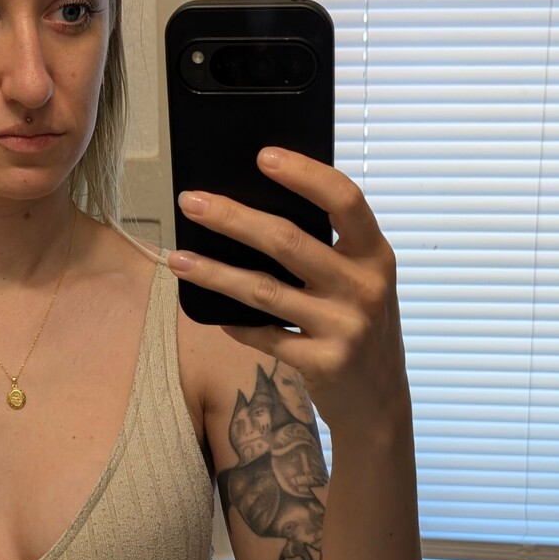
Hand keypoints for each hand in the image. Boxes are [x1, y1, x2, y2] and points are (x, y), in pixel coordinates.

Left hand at [170, 148, 406, 436]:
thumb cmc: (361, 327)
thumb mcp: (362, 283)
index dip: (305, 174)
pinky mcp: (322, 363)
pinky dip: (234, 323)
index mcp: (376, 255)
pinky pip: (263, 335)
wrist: (381, 403)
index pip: (345, 200)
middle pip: (288, 241)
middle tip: (190, 202)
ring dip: (214, 272)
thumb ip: (329, 251)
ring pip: (263, 290)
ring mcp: (344, 328)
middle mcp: (364, 288)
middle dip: (232, 218)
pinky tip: (211, 314)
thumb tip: (255, 211)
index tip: (263, 156)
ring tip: (177, 258)